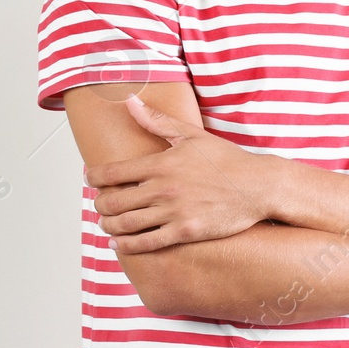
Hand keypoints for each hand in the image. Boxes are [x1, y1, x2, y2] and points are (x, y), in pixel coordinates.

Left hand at [85, 93, 272, 253]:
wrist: (257, 186)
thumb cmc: (227, 160)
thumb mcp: (191, 135)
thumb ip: (157, 121)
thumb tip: (131, 102)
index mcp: (162, 163)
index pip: (113, 172)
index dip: (94, 178)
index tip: (90, 179)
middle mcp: (164, 189)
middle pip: (114, 201)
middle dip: (99, 204)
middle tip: (99, 203)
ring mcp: (174, 212)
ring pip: (126, 224)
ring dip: (109, 225)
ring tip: (107, 222)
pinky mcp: (185, 232)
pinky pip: (146, 243)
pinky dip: (127, 245)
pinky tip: (120, 243)